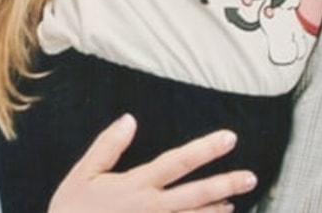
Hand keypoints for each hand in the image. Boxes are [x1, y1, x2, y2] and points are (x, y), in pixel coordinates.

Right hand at [49, 114, 256, 212]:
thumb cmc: (71, 211)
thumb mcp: (82, 175)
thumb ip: (107, 146)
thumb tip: (130, 119)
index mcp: (135, 186)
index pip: (177, 162)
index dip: (206, 149)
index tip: (229, 138)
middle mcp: (150, 208)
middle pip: (195, 194)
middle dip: (225, 184)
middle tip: (250, 177)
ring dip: (215, 209)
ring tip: (235, 200)